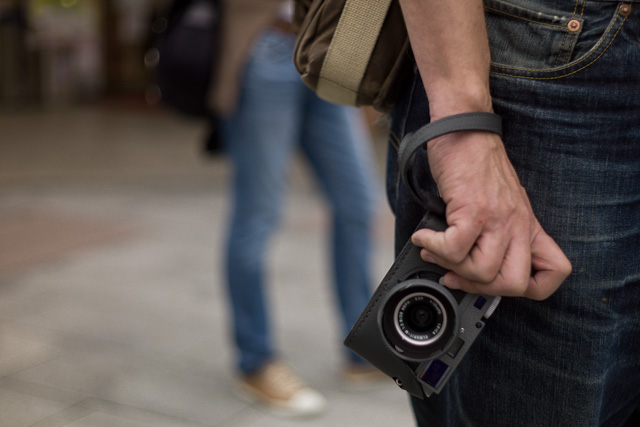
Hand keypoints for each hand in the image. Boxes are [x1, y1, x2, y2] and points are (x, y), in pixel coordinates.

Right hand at [410, 130, 571, 299]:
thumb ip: (495, 231)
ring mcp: (497, 219)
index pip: (555, 271)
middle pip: (513, 284)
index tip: (498, 281)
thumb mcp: (500, 200)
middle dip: (478, 287)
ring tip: (435, 248)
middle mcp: (517, 225)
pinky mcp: (472, 209)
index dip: (531, 288)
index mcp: (527, 225)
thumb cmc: (476, 163)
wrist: (465, 130)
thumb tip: (466, 263)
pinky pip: (454, 249)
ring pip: (481, 272)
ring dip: (450, 265)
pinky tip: (425, 236)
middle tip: (456, 272)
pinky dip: (433, 247)